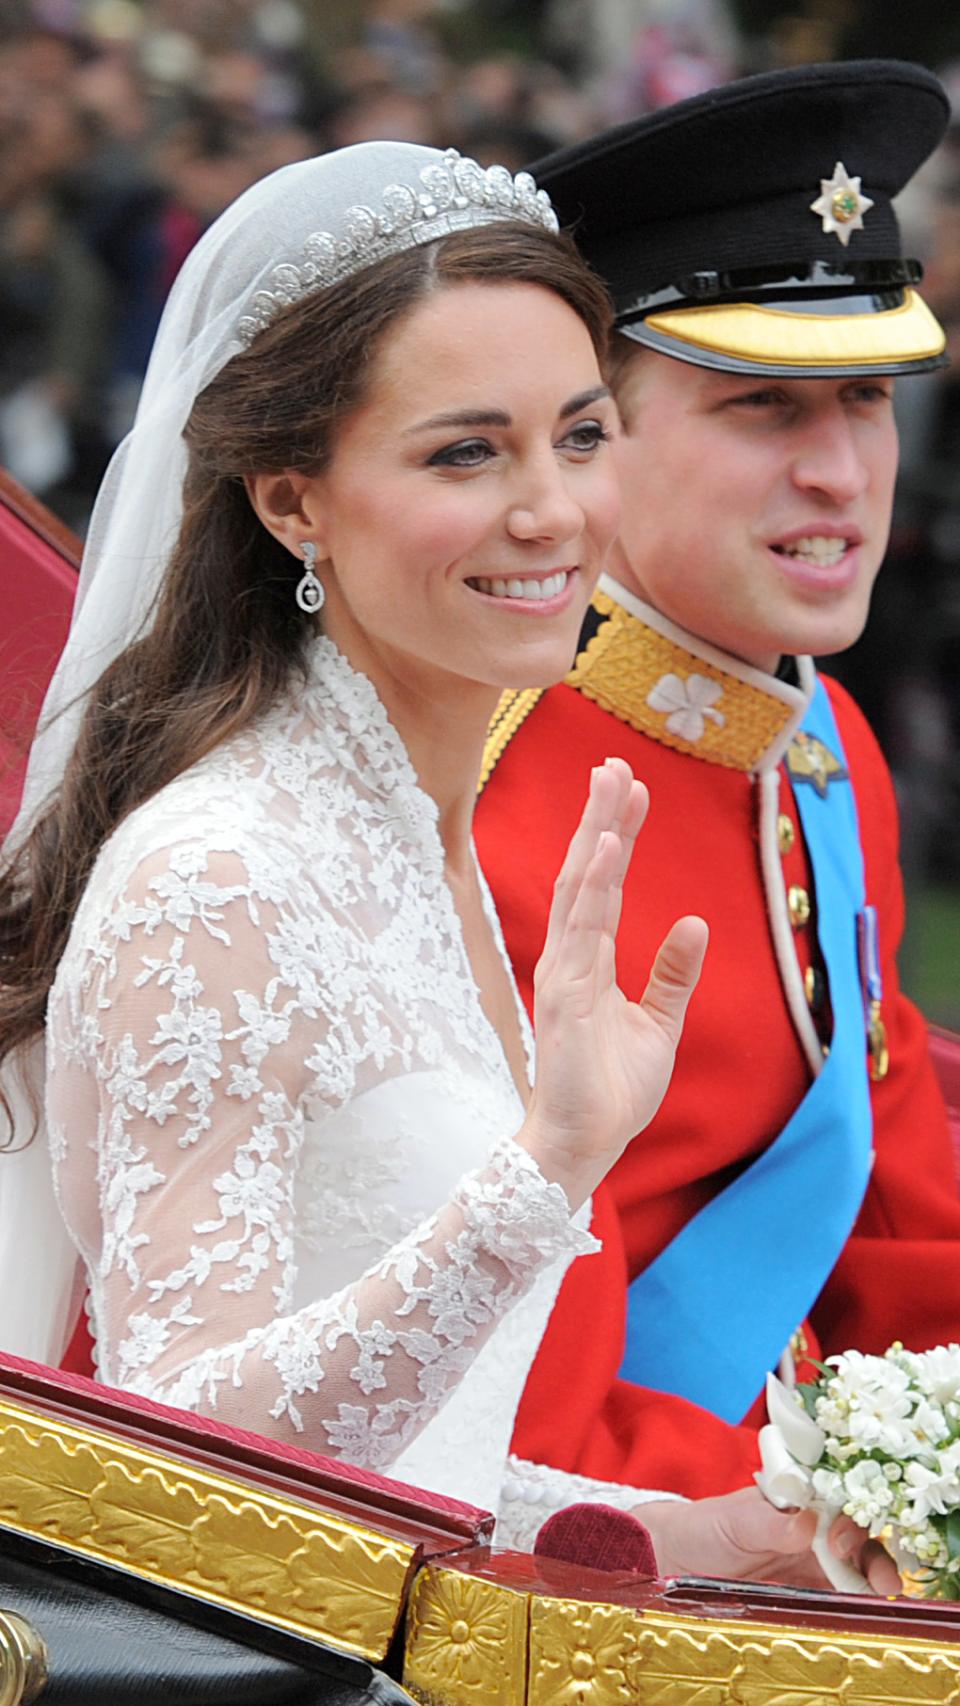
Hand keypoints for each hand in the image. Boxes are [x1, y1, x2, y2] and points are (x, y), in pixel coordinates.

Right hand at [519, 757, 707, 1207]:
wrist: (586, 1145)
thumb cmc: (612, 1091)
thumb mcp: (659, 1024)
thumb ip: (672, 974)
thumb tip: (692, 922)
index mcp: (589, 963)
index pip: (603, 885)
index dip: (617, 835)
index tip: (632, 788)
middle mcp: (572, 958)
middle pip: (585, 872)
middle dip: (600, 817)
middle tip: (614, 763)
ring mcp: (565, 973)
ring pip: (580, 889)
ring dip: (596, 834)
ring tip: (611, 785)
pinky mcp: (567, 995)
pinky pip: (582, 928)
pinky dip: (594, 884)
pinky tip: (605, 846)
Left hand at [639, 1487, 900, 1594]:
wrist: (680, 1560)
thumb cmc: (706, 1527)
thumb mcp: (732, 1520)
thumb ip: (768, 1521)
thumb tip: (808, 1523)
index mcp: (800, 1498)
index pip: (842, 1501)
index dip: (852, 1518)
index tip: (841, 1543)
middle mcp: (815, 1527)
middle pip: (858, 1537)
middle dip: (876, 1557)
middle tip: (884, 1582)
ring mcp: (814, 1560)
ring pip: (856, 1568)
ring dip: (874, 1581)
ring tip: (885, 1599)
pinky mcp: (809, 1591)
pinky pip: (840, 1597)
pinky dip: (856, 1604)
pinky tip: (865, 1614)